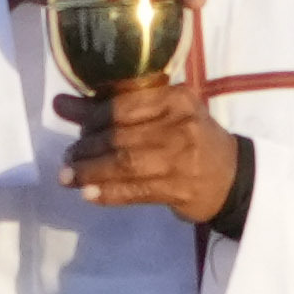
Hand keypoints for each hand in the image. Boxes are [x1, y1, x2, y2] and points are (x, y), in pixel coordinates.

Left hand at [55, 69, 254, 225]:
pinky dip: (108, 193)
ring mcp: (181, 159)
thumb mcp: (162, 114)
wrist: (232, 176)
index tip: (71, 123)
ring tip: (69, 177)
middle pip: (120, 136)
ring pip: (124, 164)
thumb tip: (61, 103)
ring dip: (90, 172)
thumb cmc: (189, 138)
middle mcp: (180, 125)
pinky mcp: (179, 189)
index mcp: (176, 99)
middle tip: (67, 158)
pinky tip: (89, 194)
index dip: (91, 117)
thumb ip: (114, 109)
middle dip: (86, 148)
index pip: (123, 105)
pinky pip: (135, 191)